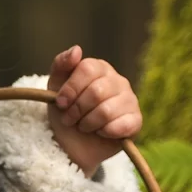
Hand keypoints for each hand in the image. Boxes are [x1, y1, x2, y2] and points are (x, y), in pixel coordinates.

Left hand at [46, 45, 142, 175]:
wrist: (73, 143)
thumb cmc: (66, 111)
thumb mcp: (55, 87)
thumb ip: (62, 65)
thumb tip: (77, 49)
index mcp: (100, 68)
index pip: (87, 69)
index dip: (71, 87)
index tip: (60, 102)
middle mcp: (118, 81)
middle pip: (96, 91)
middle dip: (77, 109)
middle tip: (70, 118)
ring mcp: (130, 100)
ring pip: (106, 111)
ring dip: (88, 123)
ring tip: (83, 126)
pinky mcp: (136, 121)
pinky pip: (121, 125)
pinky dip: (104, 132)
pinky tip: (100, 132)